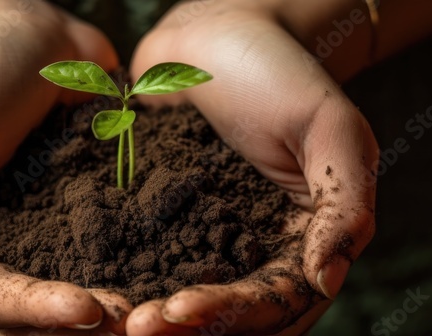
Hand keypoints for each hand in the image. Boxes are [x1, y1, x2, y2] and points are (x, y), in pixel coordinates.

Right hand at [0, 2, 131, 333]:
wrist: (34, 37)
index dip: (31, 310)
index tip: (84, 308)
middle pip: (23, 321)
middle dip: (72, 327)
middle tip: (129, 322)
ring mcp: (39, 247)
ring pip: (64, 308)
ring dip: (102, 320)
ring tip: (148, 316)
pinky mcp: (82, 230)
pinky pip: (101, 268)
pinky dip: (128, 284)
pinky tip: (162, 289)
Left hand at [127, 1, 378, 333]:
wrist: (219, 33)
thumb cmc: (284, 73)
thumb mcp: (330, 129)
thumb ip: (342, 206)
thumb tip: (326, 282)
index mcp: (303, 244)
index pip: (275, 302)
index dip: (230, 313)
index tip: (179, 310)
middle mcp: (254, 254)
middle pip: (227, 317)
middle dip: (183, 328)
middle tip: (133, 327)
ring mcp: (205, 242)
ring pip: (181, 300)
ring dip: (149, 318)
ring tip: (111, 319)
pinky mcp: (160, 224)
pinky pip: (141, 262)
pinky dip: (121, 281)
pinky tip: (88, 288)